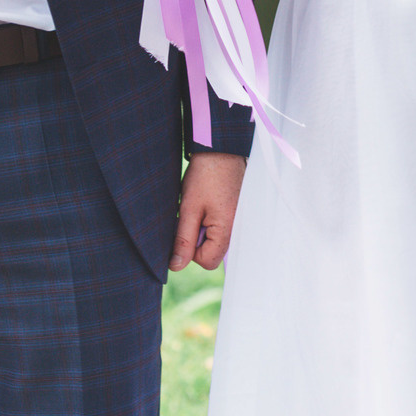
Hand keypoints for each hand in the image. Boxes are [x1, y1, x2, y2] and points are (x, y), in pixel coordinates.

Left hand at [172, 151, 245, 270]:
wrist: (221, 149)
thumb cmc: (205, 176)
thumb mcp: (189, 208)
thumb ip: (184, 240)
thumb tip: (176, 266)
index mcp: (227, 230)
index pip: (206, 261)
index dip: (190, 250)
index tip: (184, 227)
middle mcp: (238, 229)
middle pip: (212, 252)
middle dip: (197, 237)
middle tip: (192, 213)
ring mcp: (239, 220)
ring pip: (214, 239)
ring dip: (202, 227)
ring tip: (199, 206)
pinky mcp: (237, 212)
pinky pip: (220, 227)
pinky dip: (209, 219)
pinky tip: (206, 203)